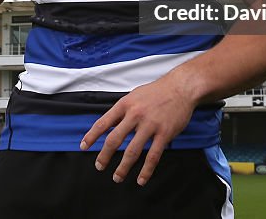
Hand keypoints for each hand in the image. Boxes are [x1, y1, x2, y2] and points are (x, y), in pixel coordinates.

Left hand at [80, 72, 196, 185]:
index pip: (103, 123)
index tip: (84, 146)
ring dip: (123, 167)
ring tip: (117, 177)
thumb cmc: (157, 91)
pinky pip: (153, 156)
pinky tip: (141, 179)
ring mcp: (150, 125)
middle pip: (114, 139)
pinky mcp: (164, 133)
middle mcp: (135, 114)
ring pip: (132, 151)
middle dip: (104, 156)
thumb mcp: (134, 95)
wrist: (181, 87)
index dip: (91, 136)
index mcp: (125, 104)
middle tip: (99, 166)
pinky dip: (146, 170)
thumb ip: (122, 111)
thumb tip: (109, 125)